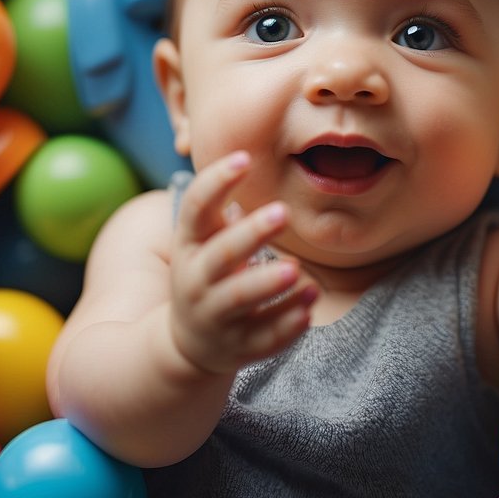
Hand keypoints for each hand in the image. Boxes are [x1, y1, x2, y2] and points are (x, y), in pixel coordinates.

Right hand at [168, 151, 317, 374]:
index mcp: (189, 247)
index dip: (216, 181)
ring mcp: (216, 316)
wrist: (189, 344)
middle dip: (251, 234)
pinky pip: (264, 337)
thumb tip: (247, 150)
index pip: (195, 208)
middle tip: (283, 212)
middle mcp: (196, 281)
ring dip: (267, 282)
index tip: (244, 158)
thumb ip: (222, 208)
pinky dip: (286, 324)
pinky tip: (309, 307)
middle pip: (220, 255)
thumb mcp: (204, 241)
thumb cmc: (208, 273)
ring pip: (239, 299)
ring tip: (297, 268)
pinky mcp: (240, 347)